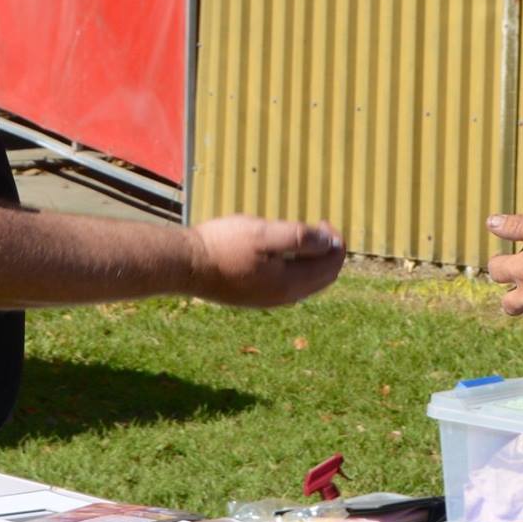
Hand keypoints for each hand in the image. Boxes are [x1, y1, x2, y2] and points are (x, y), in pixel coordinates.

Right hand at [186, 215, 345, 307]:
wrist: (187, 265)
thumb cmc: (224, 244)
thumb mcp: (264, 234)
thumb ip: (299, 238)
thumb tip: (330, 241)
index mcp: (290, 283)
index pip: (330, 266)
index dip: (335, 242)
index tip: (324, 221)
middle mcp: (284, 297)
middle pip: (322, 277)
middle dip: (328, 252)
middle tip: (320, 227)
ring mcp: (269, 299)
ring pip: (307, 283)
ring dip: (313, 261)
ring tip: (304, 237)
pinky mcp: (255, 297)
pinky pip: (289, 285)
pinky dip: (298, 268)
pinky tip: (283, 253)